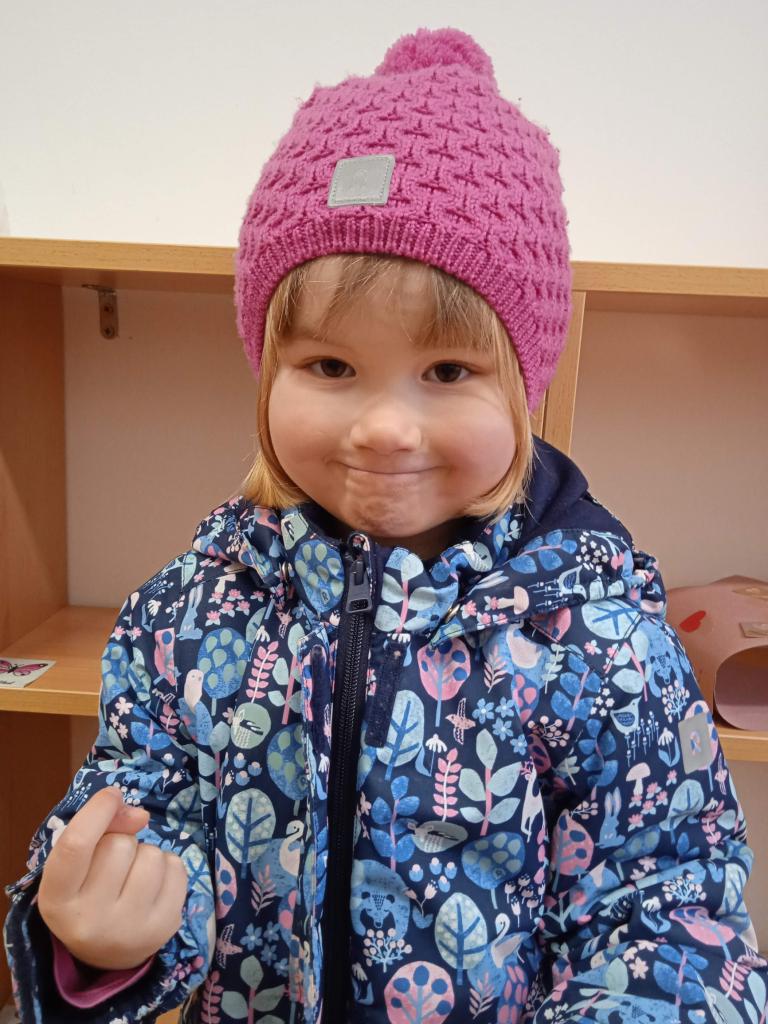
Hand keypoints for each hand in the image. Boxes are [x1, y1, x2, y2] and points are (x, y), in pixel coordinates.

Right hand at [37, 786, 187, 969]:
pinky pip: (176, 868)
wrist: (106, 950)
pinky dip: (168, 866)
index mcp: (57, 899)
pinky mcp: (163, 928)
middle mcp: (90, 919)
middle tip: (115, 864)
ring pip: (152, 855)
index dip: (97, 811)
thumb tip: (140, 816)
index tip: (111, 794)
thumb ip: (100, 828)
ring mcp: (129, 928)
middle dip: (122, 841)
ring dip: (147, 854)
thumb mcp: (77, 864)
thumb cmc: (87, 893)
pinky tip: (154, 886)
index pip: (76, 845)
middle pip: (119, 845)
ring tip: (134, 875)